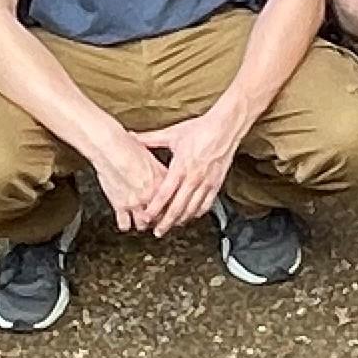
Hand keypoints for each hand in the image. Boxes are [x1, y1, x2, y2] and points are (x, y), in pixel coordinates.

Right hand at [88, 132, 180, 236]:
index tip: (171, 209)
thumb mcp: (149, 155)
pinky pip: (125, 224)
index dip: (172, 207)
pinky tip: (126, 222)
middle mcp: (151, 194)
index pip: (173, 200)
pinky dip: (126, 225)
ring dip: (143, 224)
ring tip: (143, 222)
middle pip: (161, 216)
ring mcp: (136, 201)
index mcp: (162, 180)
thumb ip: (157, 168)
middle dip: (159, 219)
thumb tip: (160, 171)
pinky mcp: (121, 205)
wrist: (111, 148)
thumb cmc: (128, 146)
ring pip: (144, 223)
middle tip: (158, 220)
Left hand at [133, 106, 243, 232]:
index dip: (154, 208)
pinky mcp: (216, 184)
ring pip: (192, 209)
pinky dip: (197, 213)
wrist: (225, 126)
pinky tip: (191, 216)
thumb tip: (133, 137)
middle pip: (177, 207)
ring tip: (172, 226)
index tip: (146, 217)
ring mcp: (206, 182)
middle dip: (166, 222)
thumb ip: (150, 139)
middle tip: (158, 231)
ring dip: (180, 220)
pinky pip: (206, 205)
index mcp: (181, 166)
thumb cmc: (200, 129)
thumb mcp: (172, 134)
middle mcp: (193, 177)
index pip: (164, 194)